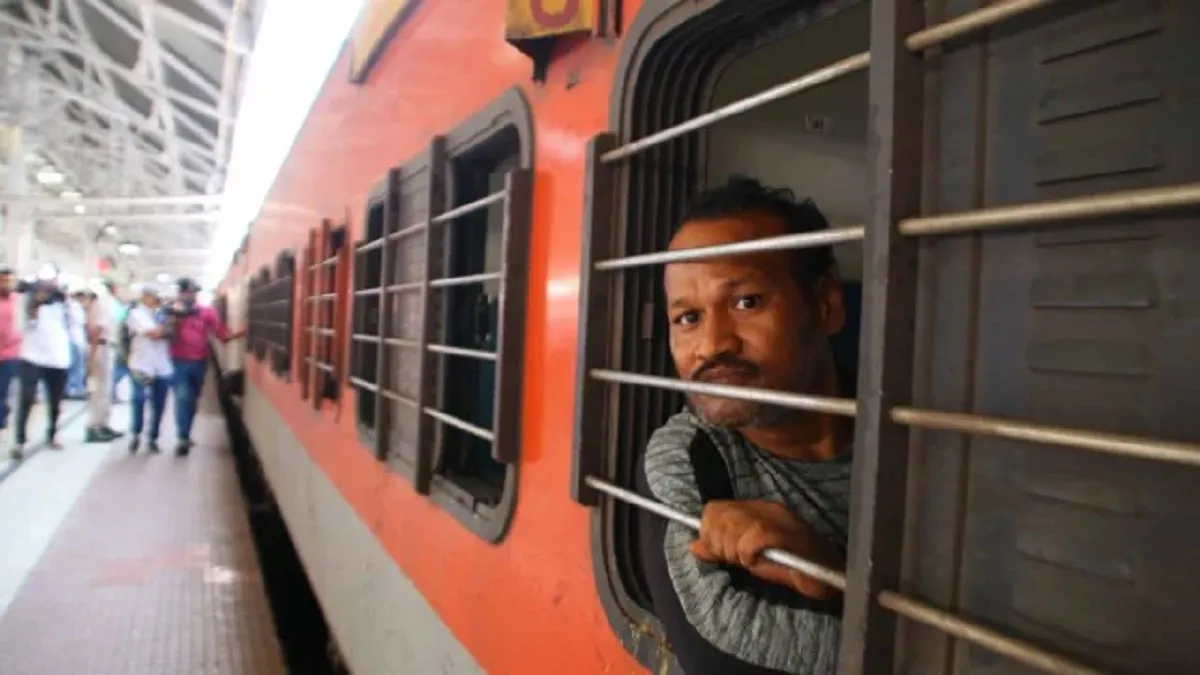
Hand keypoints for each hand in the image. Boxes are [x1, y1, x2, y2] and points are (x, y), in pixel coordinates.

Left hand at [689, 500, 841, 598]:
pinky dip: (748, 553)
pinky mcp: (785, 532)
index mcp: (756, 509)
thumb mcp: (748, 557)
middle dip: (720, 543)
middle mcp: (765, 507)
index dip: (709, 531)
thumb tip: (694, 546)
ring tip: (750, 561)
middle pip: (720, 515)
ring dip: (734, 551)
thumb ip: (723, 549)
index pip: (715, 508)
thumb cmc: (790, 567)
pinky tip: (758, 561)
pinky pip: (752, 538)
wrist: (826, 574)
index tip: (719, 551)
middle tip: (737, 559)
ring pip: (734, 526)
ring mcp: (776, 518)